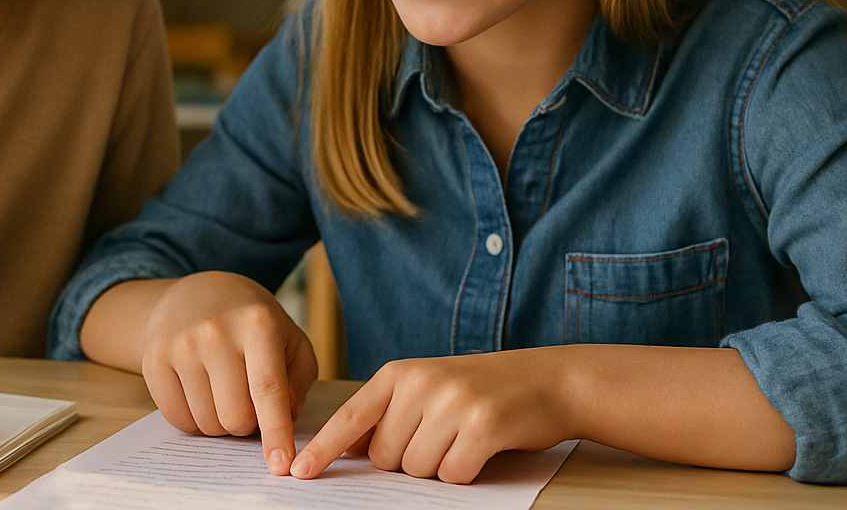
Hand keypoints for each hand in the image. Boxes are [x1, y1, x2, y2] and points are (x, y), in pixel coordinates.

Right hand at [141, 271, 317, 476]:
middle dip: (247, 423)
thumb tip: (283, 420)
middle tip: (247, 400)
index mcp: (257, 324)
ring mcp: (180, 344)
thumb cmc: (251, 323)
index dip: (276, 432)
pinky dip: (194, 420)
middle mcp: (215, 331)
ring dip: (220, 422)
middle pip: (235, 416)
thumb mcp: (289, 339)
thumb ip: (297, 381)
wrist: (196, 294)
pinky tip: (200, 393)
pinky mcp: (153, 358)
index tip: (282, 466)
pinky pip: (177, 419)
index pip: (268, 388)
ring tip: (223, 391)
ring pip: (207, 423)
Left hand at [291, 349, 572, 483]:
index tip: (298, 472)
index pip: (350, 416)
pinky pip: (453, 474)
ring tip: (463, 438)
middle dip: (408, 461)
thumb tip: (350, 449)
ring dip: (439, 467)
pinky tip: (481, 448)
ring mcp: (452, 403)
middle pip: (386, 456)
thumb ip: (389, 413)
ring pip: (417, 469)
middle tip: (441, 437)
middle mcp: (420, 383)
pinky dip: (465, 472)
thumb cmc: (481, 390)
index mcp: (399, 373)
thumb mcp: (428, 388)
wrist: (548, 379)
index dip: (324, 448)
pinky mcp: (483, 425)